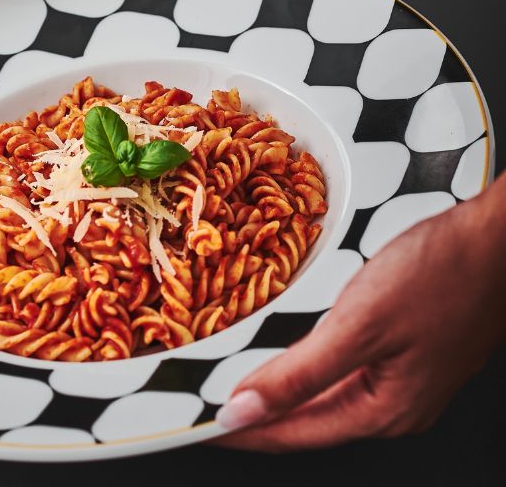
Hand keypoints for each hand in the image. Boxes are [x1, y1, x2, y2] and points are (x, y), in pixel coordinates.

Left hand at [215, 173, 505, 450]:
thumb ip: (300, 373)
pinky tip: (285, 360)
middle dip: (254, 417)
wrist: (494, 240)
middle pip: (306, 422)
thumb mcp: (360, 324)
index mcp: (383, 411)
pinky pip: (339, 374)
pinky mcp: (403, 354)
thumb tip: (245, 411)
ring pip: (322, 399)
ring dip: (277, 394)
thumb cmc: (438, 274)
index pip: (291, 434)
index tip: (198, 428)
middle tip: (205, 408)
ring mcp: (401, 382)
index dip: (240, 432)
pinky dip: (304, 371)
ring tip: (233, 387)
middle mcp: (393, 406)